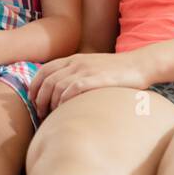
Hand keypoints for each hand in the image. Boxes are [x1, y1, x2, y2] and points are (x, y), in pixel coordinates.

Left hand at [29, 51, 154, 118]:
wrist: (140, 65)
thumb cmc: (118, 71)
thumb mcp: (93, 67)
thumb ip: (78, 74)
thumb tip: (62, 93)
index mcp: (74, 59)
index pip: (44, 70)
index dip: (34, 86)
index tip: (33, 100)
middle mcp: (77, 63)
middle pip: (47, 80)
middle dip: (39, 98)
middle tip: (40, 113)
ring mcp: (86, 70)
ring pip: (57, 86)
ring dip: (49, 102)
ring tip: (50, 115)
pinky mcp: (96, 79)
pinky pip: (72, 89)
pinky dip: (64, 100)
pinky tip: (64, 110)